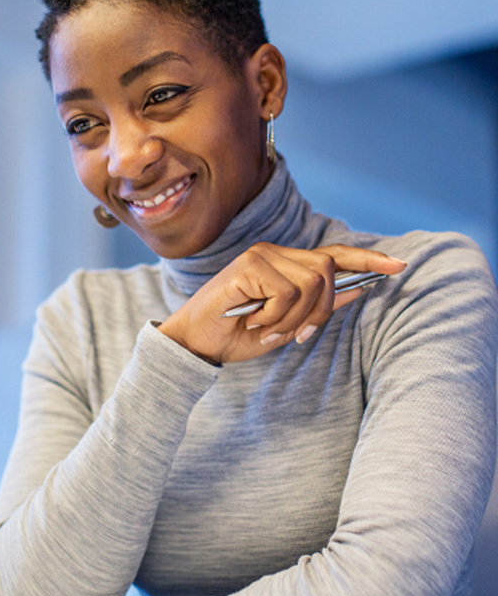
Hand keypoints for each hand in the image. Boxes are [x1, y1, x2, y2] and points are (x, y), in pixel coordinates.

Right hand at [157, 243, 405, 363]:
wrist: (195, 342)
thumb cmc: (236, 334)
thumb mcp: (285, 325)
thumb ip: (317, 307)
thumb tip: (357, 292)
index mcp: (283, 264)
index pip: (333, 254)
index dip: (367, 260)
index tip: (400, 267)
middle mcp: (273, 253)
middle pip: (327, 271)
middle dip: (320, 310)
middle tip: (295, 334)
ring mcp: (261, 256)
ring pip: (310, 284)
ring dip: (294, 318)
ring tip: (268, 330)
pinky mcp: (249, 266)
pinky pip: (287, 293)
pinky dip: (277, 317)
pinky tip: (254, 322)